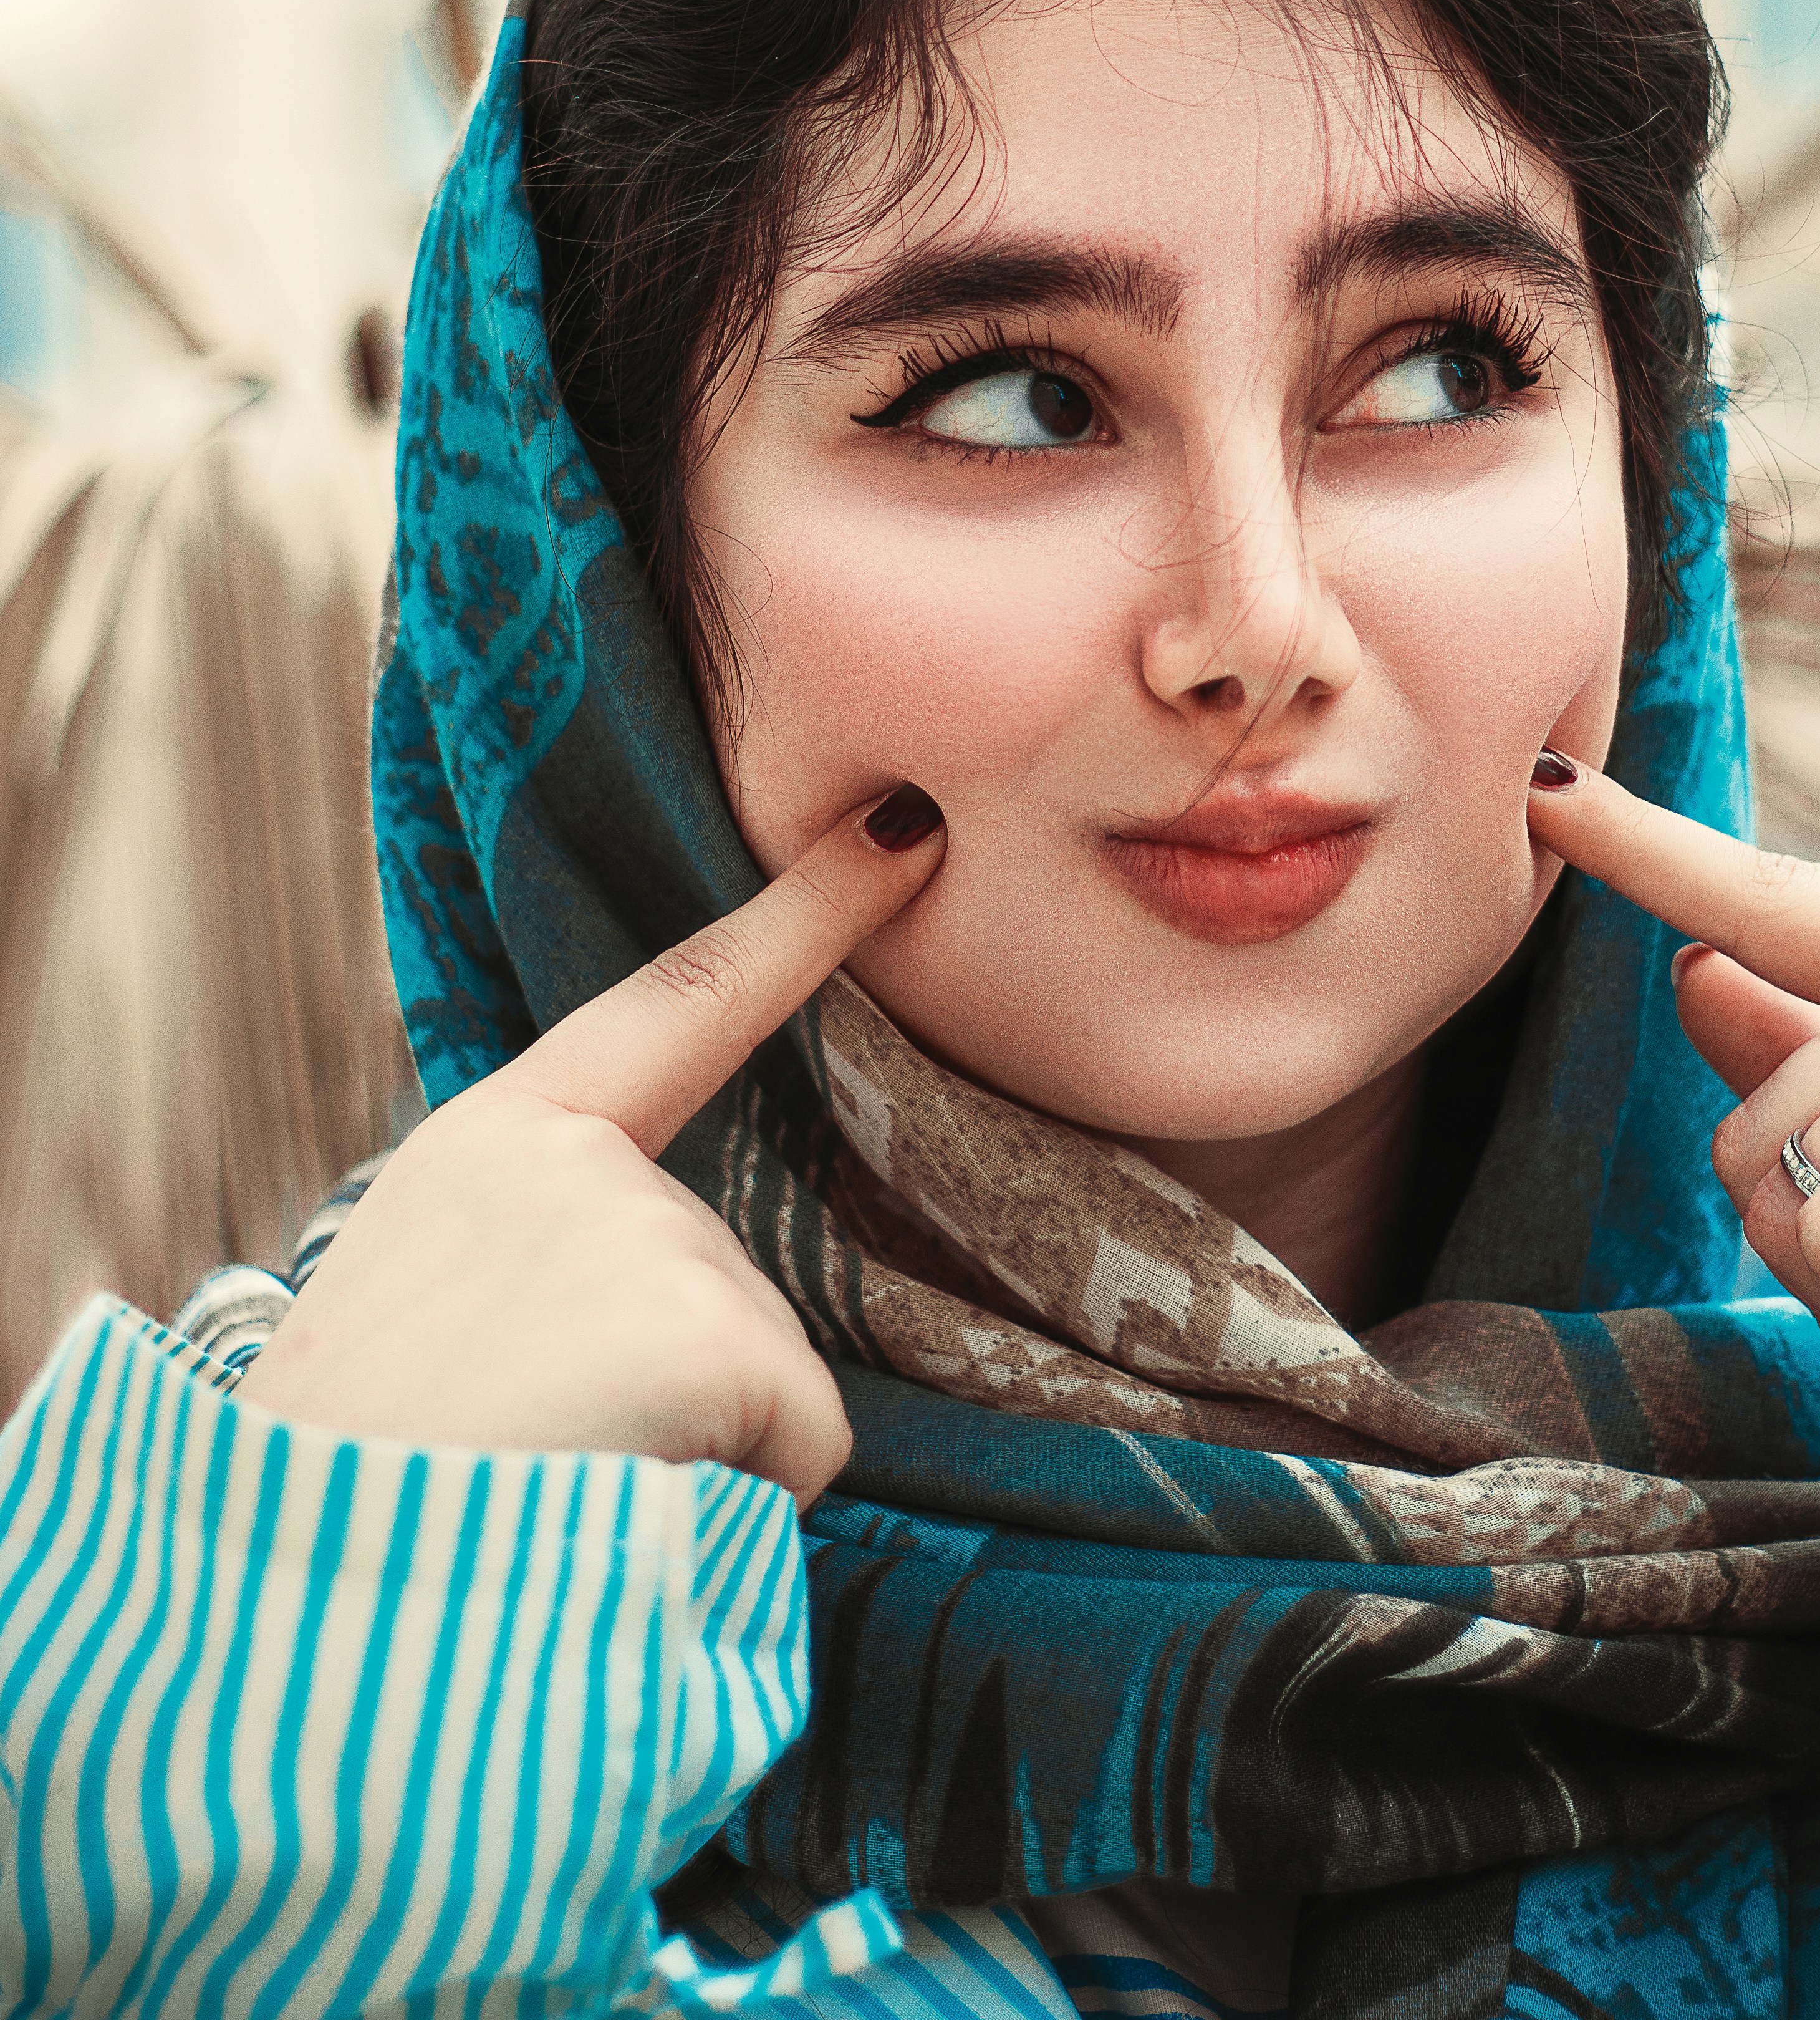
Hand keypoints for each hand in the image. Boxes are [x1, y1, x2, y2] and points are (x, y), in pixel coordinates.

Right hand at [235, 786, 944, 1498]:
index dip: (804, 913)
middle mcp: (575, 1159)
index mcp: (493, 1139)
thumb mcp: (425, 1314)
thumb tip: (657, 1302)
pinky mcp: (709, 1331)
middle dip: (669, 1392)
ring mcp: (646, 1233)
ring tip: (548, 1486)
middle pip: (726, 1276)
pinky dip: (735, 1504)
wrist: (288, 1617)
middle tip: (527, 1452)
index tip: (906, 826)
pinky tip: (610, 1510)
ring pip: (763, 1374)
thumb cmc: (351, 1491)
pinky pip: (799, 1449)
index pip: (679, 999)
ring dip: (688, 1453)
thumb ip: (548, 1253)